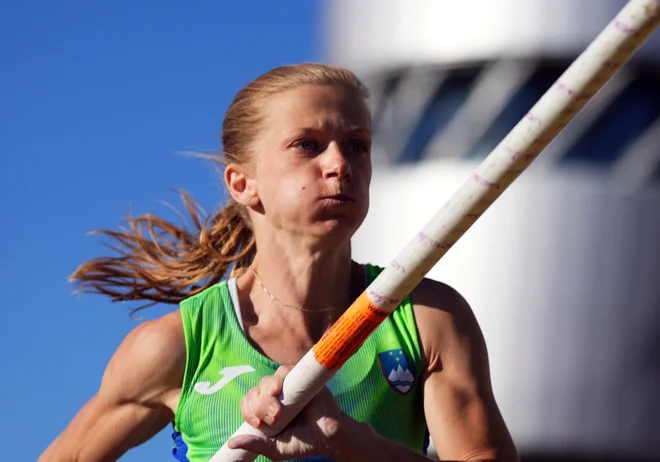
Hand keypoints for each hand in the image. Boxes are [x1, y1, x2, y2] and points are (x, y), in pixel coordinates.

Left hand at [226, 365, 344, 459]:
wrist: (329, 436)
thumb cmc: (303, 442)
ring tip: (278, 411)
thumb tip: (231, 443)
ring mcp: (287, 384)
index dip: (248, 411)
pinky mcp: (300, 376)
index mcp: (265, 410)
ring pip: (267, 381)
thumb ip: (256, 444)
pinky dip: (278, 377)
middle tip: (274, 419)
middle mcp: (274, 395)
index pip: (247, 402)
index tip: (258, 424)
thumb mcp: (276, 448)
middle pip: (255, 391)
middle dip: (258, 406)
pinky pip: (284, 370)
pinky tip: (279, 389)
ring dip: (266, 395)